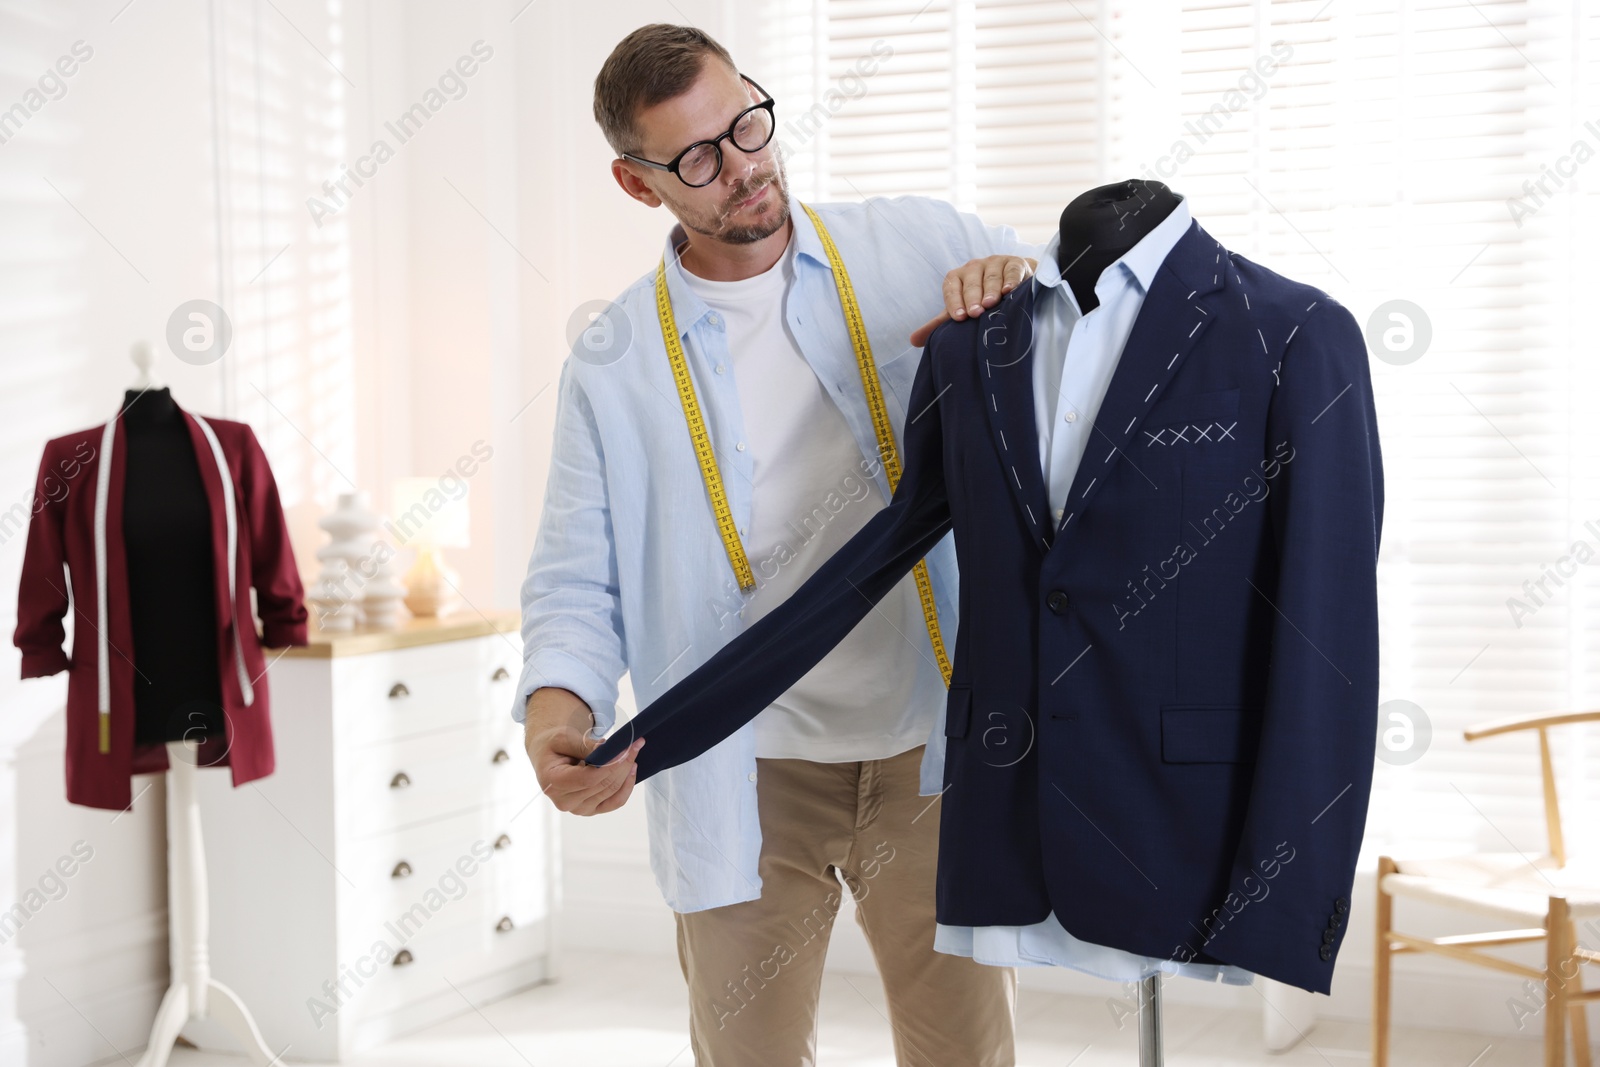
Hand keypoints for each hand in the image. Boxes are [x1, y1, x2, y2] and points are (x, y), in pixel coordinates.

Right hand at [523, 686, 643, 814]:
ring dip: (626, 772)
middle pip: (602, 785)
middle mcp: (564, 802)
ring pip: (611, 792)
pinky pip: (615, 802)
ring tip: (634, 752)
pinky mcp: (590, 810)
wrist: (550, 758)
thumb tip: (608, 749)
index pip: (588, 778)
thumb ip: (584, 746)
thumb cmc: (554, 746)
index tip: (625, 749)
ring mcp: (578, 809)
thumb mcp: (563, 738)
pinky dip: (626, 787)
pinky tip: (631, 770)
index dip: (610, 765)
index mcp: (552, 783)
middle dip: (622, 763)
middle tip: (635, 744)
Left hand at [910, 254, 1035, 346]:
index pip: (952, 288)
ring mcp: (994, 263)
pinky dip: (1011, 280)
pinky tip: (1010, 291)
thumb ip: (940, 324)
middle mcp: (974, 267)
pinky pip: (1012, 271)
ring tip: (991, 304)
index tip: (959, 318)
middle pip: (971, 282)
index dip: (954, 302)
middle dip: (972, 298)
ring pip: (991, 277)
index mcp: (957, 277)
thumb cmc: (982, 299)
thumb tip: (913, 341)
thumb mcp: (961, 309)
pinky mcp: (1014, 263)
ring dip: (991, 290)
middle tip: (975, 313)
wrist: (1013, 283)